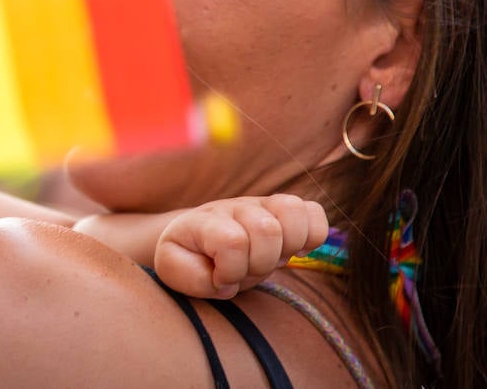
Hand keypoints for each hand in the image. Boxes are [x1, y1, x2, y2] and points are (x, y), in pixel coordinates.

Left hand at [154, 194, 328, 298]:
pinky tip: (295, 251)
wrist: (193, 238)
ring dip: (287, 246)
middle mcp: (235, 207)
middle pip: (267, 229)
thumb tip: (226, 281)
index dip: (231, 270)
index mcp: (205, 221)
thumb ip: (194, 278)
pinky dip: (312, 235)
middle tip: (245, 271)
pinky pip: (313, 212)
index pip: (232, 240)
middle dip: (259, 264)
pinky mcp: (282, 211)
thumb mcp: (173, 270)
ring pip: (292, 211)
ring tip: (271, 259)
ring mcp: (261, 205)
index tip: (220, 280)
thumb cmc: (187, 257)